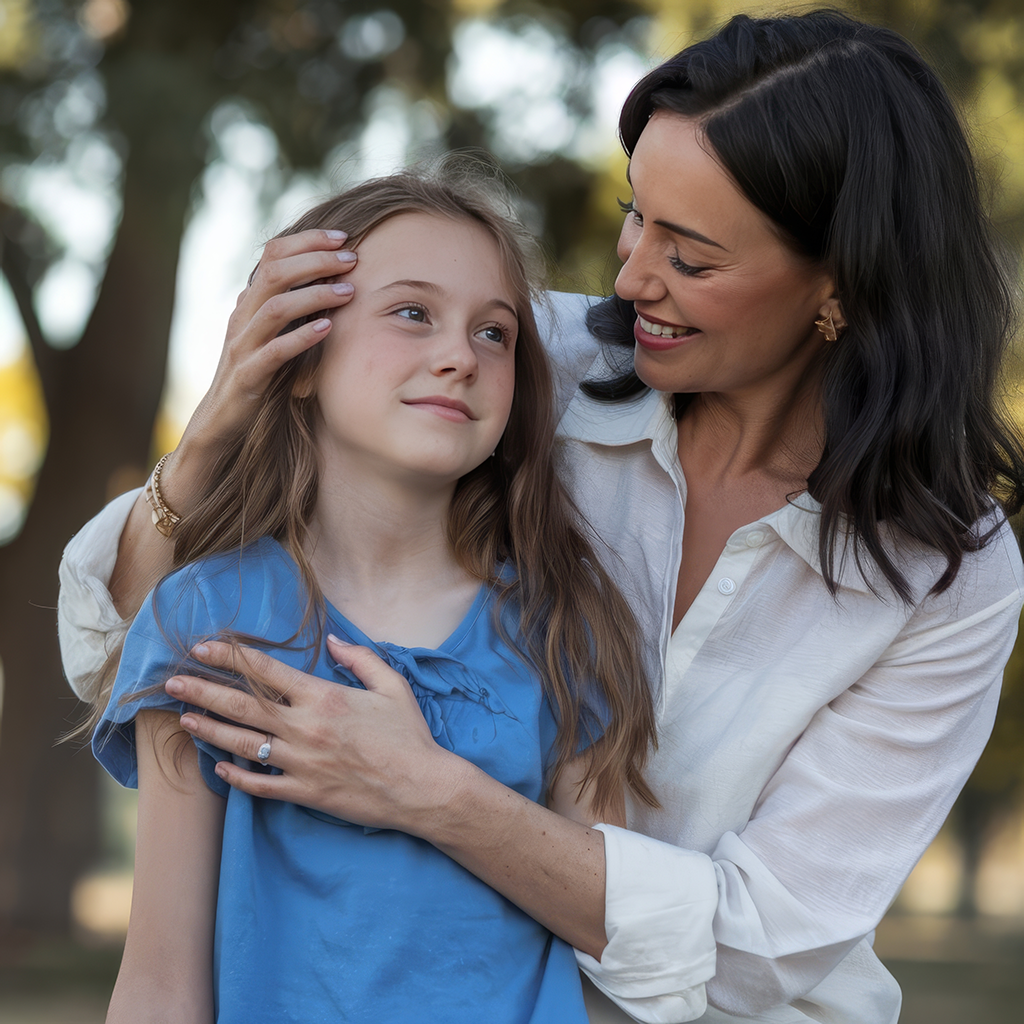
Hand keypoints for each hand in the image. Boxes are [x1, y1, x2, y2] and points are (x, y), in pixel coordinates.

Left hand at [166, 637, 466, 833]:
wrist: (421, 787)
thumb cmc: (409, 735)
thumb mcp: (392, 686)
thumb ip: (360, 659)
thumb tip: (333, 641)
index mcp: (324, 697)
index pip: (266, 672)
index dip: (231, 657)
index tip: (204, 648)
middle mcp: (305, 728)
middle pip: (242, 706)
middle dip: (203, 692)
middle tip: (172, 682)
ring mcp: (301, 763)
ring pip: (243, 744)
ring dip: (209, 730)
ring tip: (184, 719)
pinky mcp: (305, 792)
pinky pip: (260, 784)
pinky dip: (237, 776)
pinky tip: (219, 767)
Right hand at [176, 229, 357, 465]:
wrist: (220, 419)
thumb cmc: (252, 375)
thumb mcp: (266, 334)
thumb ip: (282, 307)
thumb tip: (310, 277)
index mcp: (248, 303)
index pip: (272, 255)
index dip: (306, 241)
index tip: (342, 238)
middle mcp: (242, 318)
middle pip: (274, 273)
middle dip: (316, 261)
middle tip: (351, 259)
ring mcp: (243, 346)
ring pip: (275, 307)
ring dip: (314, 295)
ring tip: (348, 291)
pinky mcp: (249, 376)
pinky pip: (275, 352)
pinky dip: (302, 337)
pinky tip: (328, 328)